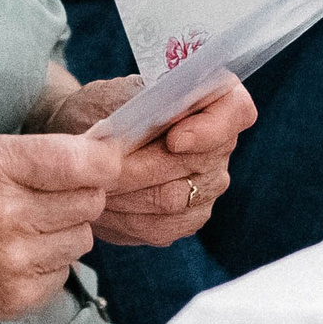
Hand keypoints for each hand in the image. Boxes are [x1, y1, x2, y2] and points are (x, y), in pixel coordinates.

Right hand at [0, 134, 121, 323]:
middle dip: (80, 192)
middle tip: (49, 191)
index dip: (103, 159)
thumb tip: (97, 154)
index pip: (83, 163)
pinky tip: (13, 253)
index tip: (103, 157)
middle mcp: (5, 214)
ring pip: (83, 237)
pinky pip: (64, 271)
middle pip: (90, 200)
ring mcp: (12, 262)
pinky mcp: (16, 297)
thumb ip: (29, 155)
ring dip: (64, 228)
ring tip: (23, 224)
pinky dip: (49, 261)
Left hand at [41, 77, 256, 247]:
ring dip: (129, 194)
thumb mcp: (108, 96)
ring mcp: (210, 184)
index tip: (174, 140)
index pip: (235, 111)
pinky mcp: (188, 218)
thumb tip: (141, 126)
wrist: (87, 142)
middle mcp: (221, 144)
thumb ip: (130, 106)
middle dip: (143, 167)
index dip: (210, 129)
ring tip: (95, 184)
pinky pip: (162, 227)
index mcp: (214, 98)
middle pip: (198, 163)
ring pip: (174, 200)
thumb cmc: (100, 110)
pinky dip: (126, 218)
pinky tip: (103, 205)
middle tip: (103, 168)